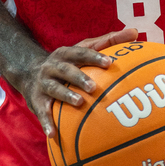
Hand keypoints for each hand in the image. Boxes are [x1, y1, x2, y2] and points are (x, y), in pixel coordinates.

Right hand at [20, 27, 137, 137]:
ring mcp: (43, 83)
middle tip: (94, 87)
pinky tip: (53, 133)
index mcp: (66, 53)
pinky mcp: (36, 100)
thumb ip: (109, 41)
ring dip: (66, 95)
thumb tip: (135, 32)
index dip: (94, 56)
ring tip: (79, 103)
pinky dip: (46, 123)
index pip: (81, 52)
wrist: (29, 73)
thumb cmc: (68, 62)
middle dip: (79, 77)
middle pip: (66, 69)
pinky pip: (42, 112)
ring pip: (55, 88)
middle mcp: (53, 66)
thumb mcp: (83, 49)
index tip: (110, 62)